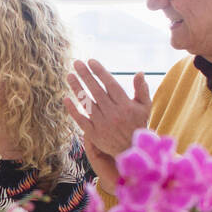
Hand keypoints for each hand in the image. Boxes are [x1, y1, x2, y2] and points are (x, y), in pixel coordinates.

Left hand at [67, 59, 152, 187]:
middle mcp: (112, 113)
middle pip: (96, 91)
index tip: (91, 61)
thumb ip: (141, 89)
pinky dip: (73, 110)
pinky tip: (66, 98)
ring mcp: (102, 124)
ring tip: (69, 76)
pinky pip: (81, 120)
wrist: (132, 150)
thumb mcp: (145, 107)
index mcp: (125, 105)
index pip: (110, 84)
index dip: (100, 72)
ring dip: (77, 89)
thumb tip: (139, 72)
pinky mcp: (93, 134)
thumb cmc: (138, 124)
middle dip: (86, 76)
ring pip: (87, 103)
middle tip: (76, 63)